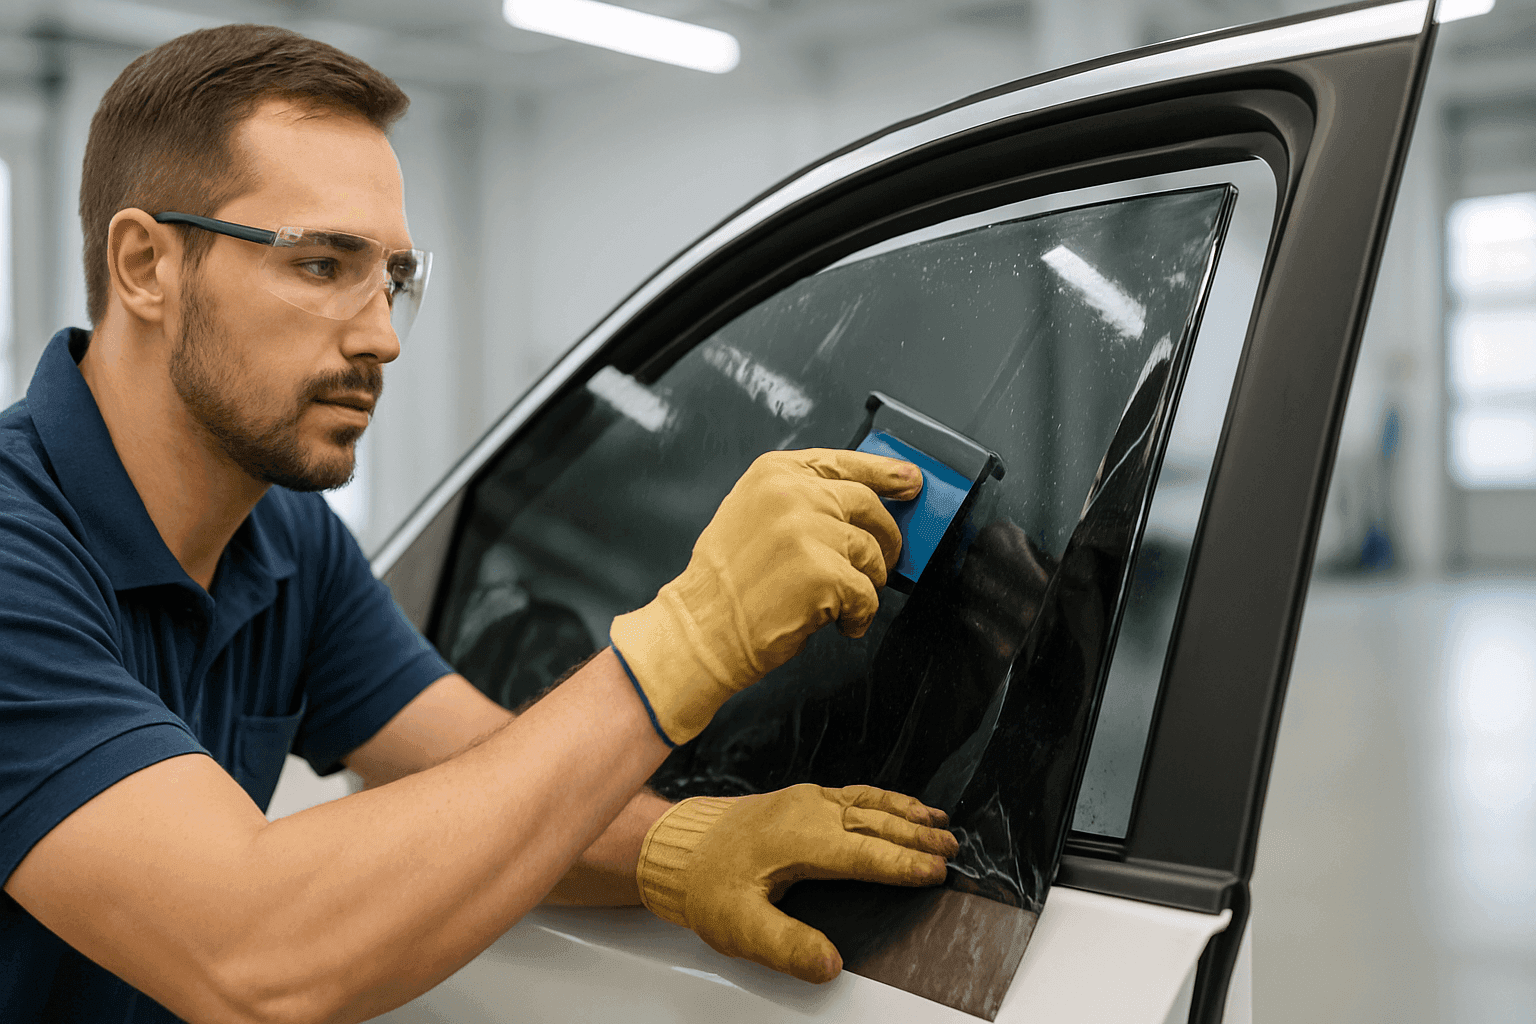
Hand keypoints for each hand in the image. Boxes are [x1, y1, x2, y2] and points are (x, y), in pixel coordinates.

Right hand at [611, 449, 921, 744]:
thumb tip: (862, 506)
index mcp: (774, 474)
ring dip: (865, 583)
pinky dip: (859, 614)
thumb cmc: (726, 584)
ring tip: (837, 601)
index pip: (844, 462)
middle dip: (886, 538)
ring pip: (872, 553)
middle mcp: (792, 494)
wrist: (701, 630)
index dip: (884, 472)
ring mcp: (808, 532)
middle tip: (885, 561)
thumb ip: (803, 500)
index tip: (909, 480)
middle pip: (869, 506)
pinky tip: (836, 620)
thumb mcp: (753, 515)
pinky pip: (867, 593)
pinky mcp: (824, 573)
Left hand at [635, 784, 956, 982]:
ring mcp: (805, 800)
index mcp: (799, 840)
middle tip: (952, 851)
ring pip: (868, 803)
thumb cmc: (708, 884)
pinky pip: (854, 794)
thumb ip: (787, 946)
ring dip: (906, 813)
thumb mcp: (740, 926)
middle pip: (875, 823)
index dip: (902, 864)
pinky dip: (885, 800)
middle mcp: (808, 812)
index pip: (864, 854)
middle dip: (916, 837)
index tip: (936, 873)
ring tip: (939, 824)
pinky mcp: (801, 798)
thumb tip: (830, 964)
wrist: (679, 846)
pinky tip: (899, 806)